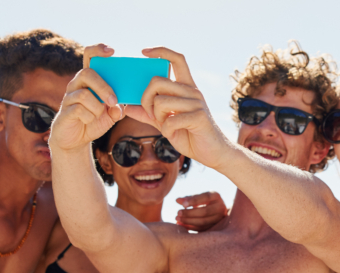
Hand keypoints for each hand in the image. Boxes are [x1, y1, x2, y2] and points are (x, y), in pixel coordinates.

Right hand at [50, 44, 123, 151]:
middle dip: (103, 87)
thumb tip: (120, 106)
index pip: (89, 57)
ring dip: (98, 107)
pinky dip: (90, 117)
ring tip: (100, 115)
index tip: (111, 51)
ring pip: (84, 95)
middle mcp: (76, 84)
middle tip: (114, 101)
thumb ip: (118, 108)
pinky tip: (89, 121)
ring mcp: (69, 97)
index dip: (98, 50)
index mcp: (89, 80)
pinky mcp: (65, 111)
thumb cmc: (93, 121)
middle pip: (87, 73)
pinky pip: (79, 110)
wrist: (75, 140)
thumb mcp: (111, 114)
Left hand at [124, 47, 234, 169]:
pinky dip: (166, 131)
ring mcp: (197, 103)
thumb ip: (148, 114)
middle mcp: (192, 91)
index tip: (144, 52)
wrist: (213, 153)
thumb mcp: (165, 123)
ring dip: (157, 117)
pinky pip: (169, 120)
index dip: (160, 51)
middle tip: (150, 113)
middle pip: (158, 81)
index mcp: (186, 87)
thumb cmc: (190, 135)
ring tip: (165, 126)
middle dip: (146, 99)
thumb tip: (126, 107)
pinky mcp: (199, 117)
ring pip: (160, 102)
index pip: (177, 59)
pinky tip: (174, 134)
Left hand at [175, 191, 227, 231]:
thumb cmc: (204, 200)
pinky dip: (190, 227)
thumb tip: (177, 200)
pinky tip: (181, 225)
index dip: (194, 201)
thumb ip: (188, 198)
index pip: (205, 197)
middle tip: (178, 213)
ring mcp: (219, 218)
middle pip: (205, 211)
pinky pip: (202, 229)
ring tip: (177, 219)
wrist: (217, 209)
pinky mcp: (215, 227)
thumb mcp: (198, 197)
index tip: (183, 205)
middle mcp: (220, 207)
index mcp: (216, 196)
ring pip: (203, 222)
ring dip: (189, 221)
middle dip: (190, 213)